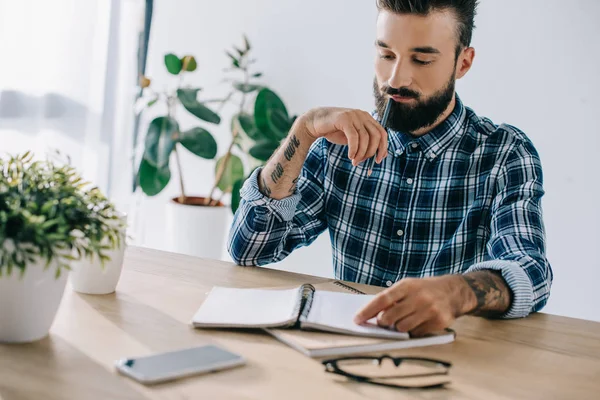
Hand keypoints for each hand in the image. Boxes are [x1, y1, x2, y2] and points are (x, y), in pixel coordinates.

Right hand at [300, 107, 388, 165]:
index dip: (383, 148)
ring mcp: (353, 115)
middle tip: (362, 162)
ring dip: (361, 153)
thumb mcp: (352, 138)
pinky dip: (353, 149)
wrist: (314, 122)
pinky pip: (354, 137)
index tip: (378, 160)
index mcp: (367, 118)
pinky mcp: (344, 118)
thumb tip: (378, 155)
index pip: (382, 133)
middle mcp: (362, 115)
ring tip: (354, 161)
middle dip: (371, 152)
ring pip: (365, 138)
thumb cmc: (334, 131)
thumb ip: (364, 143)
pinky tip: (350, 156)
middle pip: (376, 135)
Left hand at [353, 276, 473, 336]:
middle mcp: (419, 297)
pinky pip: (416, 334)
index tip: (357, 319)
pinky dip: (413, 331)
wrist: (454, 291)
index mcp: (408, 285)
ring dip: (399, 328)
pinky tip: (419, 322)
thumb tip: (371, 315)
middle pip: (390, 318)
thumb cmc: (425, 289)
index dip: (368, 311)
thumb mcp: (408, 286)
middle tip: (384, 321)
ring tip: (405, 319)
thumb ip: (392, 298)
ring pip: (402, 328)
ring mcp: (430, 310)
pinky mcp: (438, 322)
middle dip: (383, 322)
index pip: (382, 299)